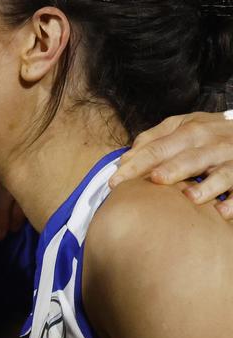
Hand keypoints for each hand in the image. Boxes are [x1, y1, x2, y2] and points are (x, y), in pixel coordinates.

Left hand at [109, 111, 232, 218]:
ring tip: (190, 197)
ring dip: (206, 186)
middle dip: (171, 170)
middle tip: (154, 181)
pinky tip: (222, 213)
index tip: (116, 181)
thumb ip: (154, 138)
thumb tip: (126, 157)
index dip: (136, 164)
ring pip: (221, 174)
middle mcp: (212, 145)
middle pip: (188, 158)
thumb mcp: (184, 124)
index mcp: (190, 131)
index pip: (158, 148)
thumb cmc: (210, 132)